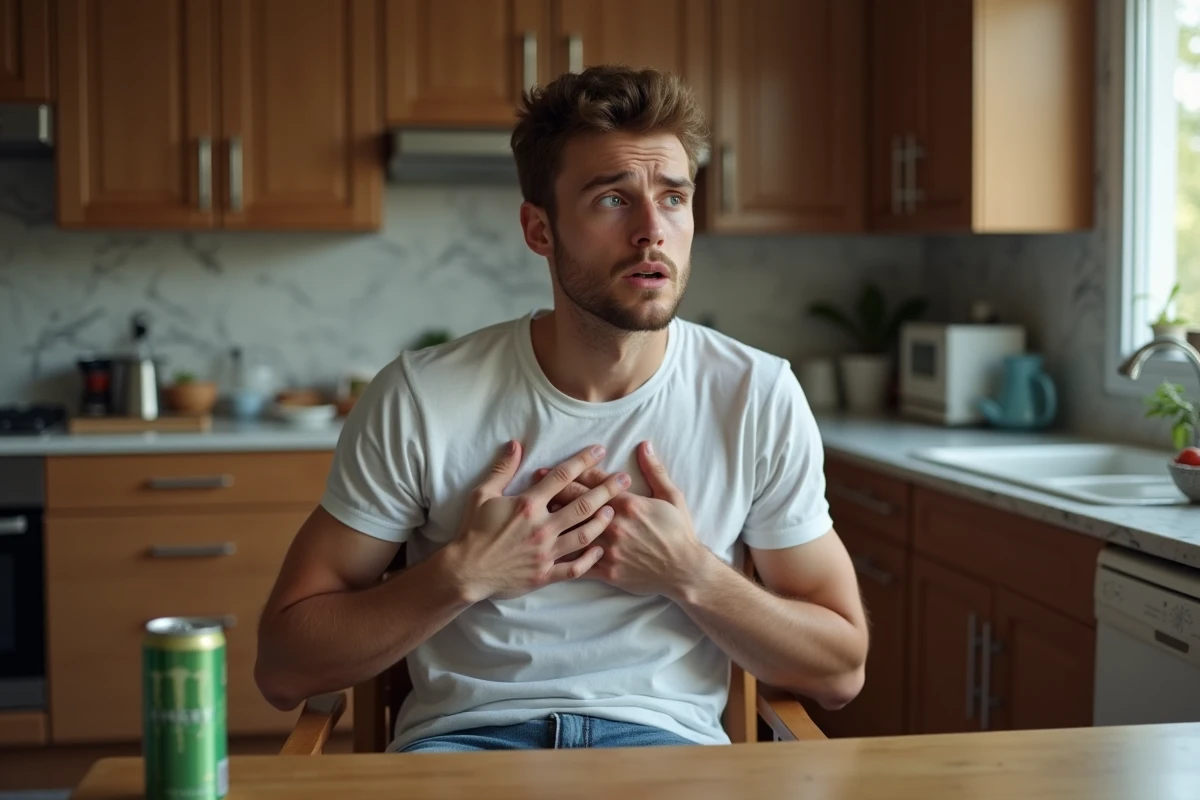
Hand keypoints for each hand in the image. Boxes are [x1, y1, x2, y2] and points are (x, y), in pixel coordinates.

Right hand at [446, 442, 630, 601]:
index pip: (562, 477)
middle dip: (607, 490)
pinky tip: (600, 550)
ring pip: (584, 535)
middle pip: (583, 504)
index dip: (583, 461)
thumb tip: (516, 445)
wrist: (465, 570)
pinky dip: (590, 559)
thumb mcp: (483, 494)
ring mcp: (546, 552)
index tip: (600, 451)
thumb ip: (503, 470)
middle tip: (625, 479)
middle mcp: (542, 526)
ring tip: (615, 511)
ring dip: (602, 521)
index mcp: (528, 504)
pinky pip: (574, 568)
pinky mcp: (545, 574)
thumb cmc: (472, 530)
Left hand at [533, 441, 706, 598]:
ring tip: (535, 509)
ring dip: (554, 518)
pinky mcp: (607, 571)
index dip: (575, 471)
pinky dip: (562, 556)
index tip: (557, 463)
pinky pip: (580, 564)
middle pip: (578, 503)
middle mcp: (614, 525)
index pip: (595, 483)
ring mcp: (609, 549)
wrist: (684, 571)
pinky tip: (545, 549)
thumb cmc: (679, 533)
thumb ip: (655, 471)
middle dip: (556, 489)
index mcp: (628, 505)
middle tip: (536, 478)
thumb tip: (644, 445)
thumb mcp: (672, 497)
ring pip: (574, 531)